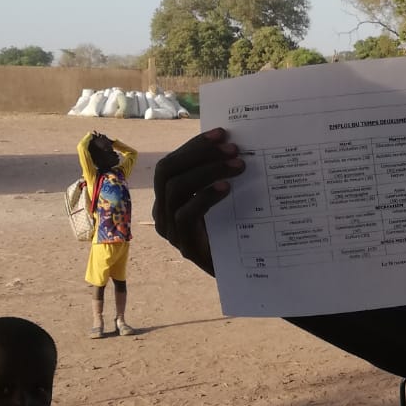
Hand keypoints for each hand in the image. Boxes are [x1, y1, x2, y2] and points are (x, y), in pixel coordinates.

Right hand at [152, 128, 243, 274]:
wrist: (243, 272)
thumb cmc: (233, 231)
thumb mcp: (224, 199)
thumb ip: (220, 175)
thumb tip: (232, 141)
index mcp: (168, 197)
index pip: (172, 163)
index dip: (194, 146)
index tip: (221, 133)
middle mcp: (163, 211)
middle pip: (168, 171)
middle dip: (199, 155)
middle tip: (232, 148)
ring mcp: (170, 230)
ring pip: (176, 189)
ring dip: (208, 171)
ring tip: (238, 165)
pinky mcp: (183, 246)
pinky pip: (185, 214)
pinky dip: (205, 196)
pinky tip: (227, 188)